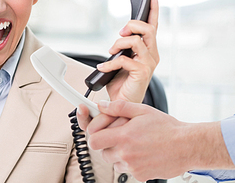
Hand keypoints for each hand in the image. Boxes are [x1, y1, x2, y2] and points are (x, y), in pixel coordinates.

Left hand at [82, 100, 233, 179]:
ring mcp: (133, 167)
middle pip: (102, 152)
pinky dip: (130, 162)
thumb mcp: (141, 110)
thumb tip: (101, 105)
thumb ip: (118, 107)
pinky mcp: (141, 176)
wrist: (187, 145)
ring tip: (132, 143)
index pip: (94, 141)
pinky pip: (127, 170)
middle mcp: (126, 154)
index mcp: (123, 137)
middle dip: (106, 143)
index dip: (94, 135)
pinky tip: (141, 152)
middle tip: (118, 135)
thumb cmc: (166, 127)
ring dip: (118, 153)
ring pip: (114, 162)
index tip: (98, 131)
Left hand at [96, 0, 159, 103]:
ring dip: (119, 43)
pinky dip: (111, 62)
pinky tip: (104, 67)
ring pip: (135, 41)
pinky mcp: (142, 73)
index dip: (154, 9)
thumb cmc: (122, 80)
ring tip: (111, 52)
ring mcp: (148, 64)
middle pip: (147, 29)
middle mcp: (152, 54)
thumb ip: (124, 44)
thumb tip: (122, 33)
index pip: (153, 25)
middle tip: (120, 34)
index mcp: (148, 48)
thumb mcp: (122, 56)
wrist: (121, 103)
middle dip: (131, 26)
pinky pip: (125, 59)